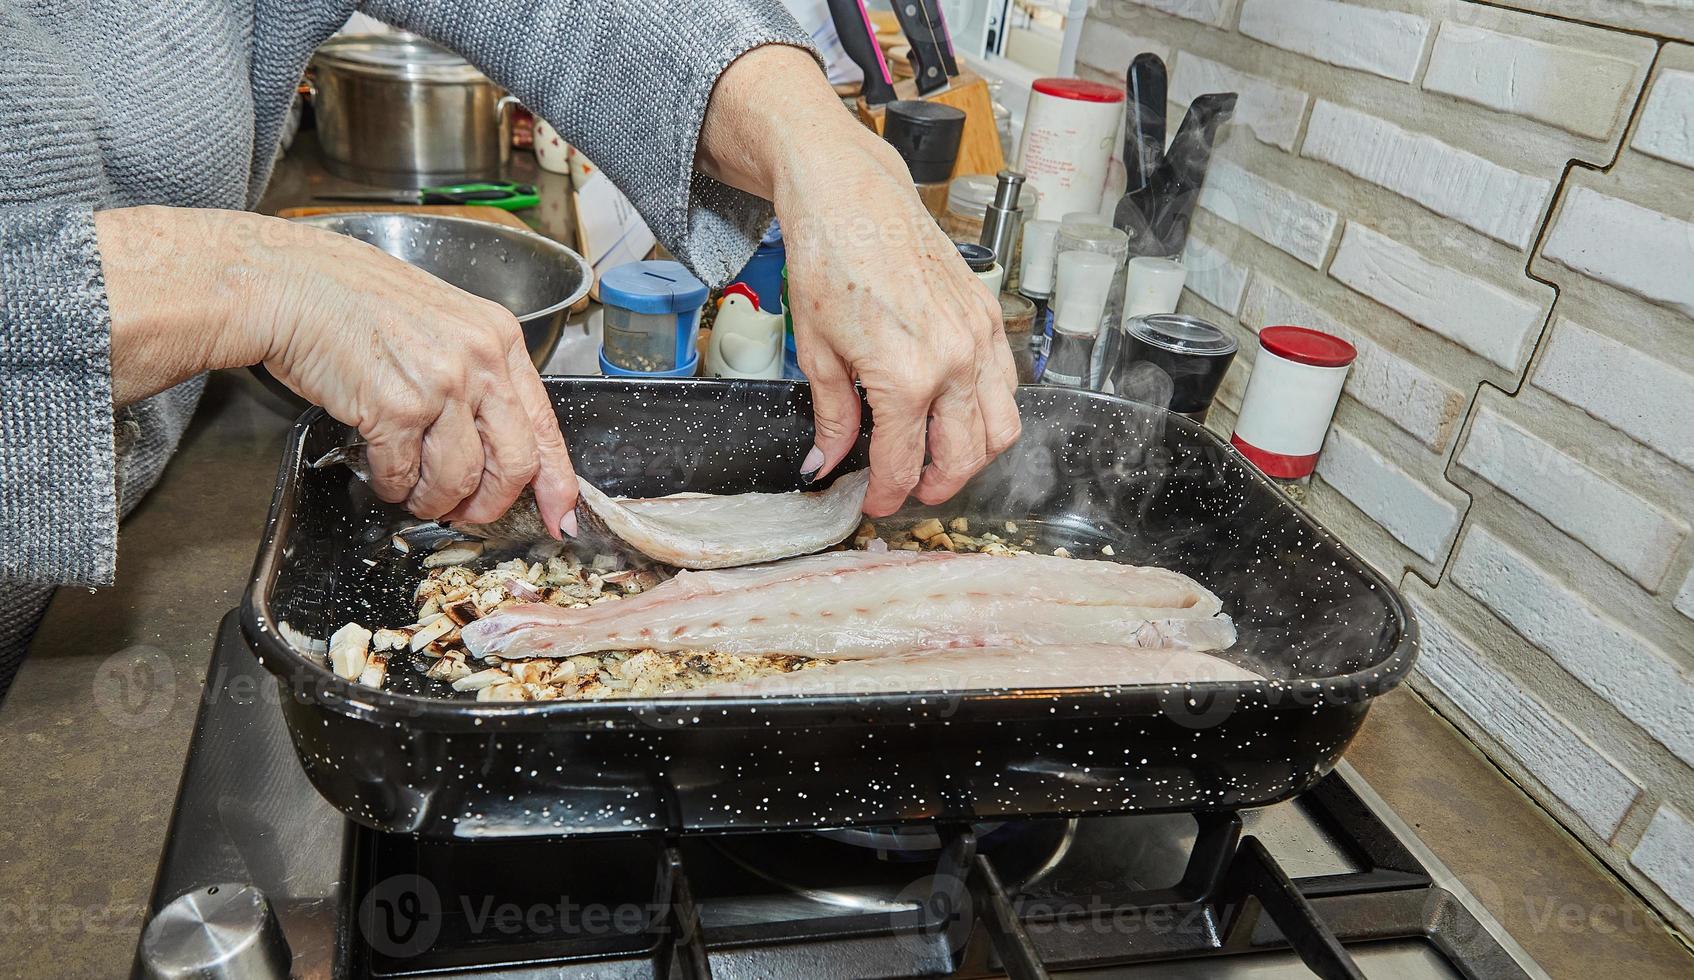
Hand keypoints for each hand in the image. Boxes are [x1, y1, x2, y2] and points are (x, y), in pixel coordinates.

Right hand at [98, 206, 577, 533]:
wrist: (291, 283)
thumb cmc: (358, 303)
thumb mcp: (444, 325)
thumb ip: (479, 377)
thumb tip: (499, 442)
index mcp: (500, 338)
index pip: (546, 426)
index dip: (556, 483)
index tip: (561, 517)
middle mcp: (480, 359)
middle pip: (515, 464)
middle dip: (491, 504)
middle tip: (466, 513)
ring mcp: (440, 383)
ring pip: (461, 479)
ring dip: (434, 500)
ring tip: (412, 489)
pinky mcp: (395, 406)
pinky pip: (405, 475)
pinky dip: (392, 485)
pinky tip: (380, 470)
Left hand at [695, 46, 1021, 516]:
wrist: (850, 194)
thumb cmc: (827, 258)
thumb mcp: (816, 351)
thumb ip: (833, 416)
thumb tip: (827, 462)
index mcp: (906, 377)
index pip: (904, 462)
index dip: (889, 494)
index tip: (876, 503)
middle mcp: (954, 361)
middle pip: (965, 456)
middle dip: (938, 484)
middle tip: (910, 489)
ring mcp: (979, 336)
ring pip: (1001, 427)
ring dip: (975, 454)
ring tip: (940, 458)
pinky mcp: (989, 313)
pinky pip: (1005, 383)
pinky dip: (989, 409)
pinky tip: (958, 409)